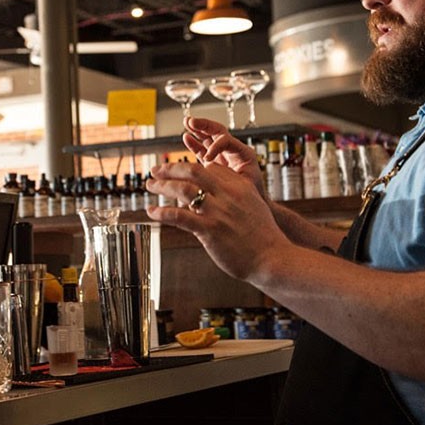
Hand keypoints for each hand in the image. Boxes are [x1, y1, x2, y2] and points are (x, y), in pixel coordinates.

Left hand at [146, 159, 285, 280]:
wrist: (274, 258)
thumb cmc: (264, 236)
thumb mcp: (253, 206)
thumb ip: (235, 196)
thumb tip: (217, 194)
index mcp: (239, 186)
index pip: (209, 167)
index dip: (190, 166)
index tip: (178, 170)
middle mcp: (228, 194)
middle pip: (192, 170)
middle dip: (171, 168)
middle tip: (156, 171)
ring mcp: (218, 212)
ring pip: (183, 189)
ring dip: (163, 185)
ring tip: (150, 186)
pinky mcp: (210, 230)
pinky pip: (180, 216)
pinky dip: (162, 212)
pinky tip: (152, 212)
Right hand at [182, 117, 265, 196]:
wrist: (254, 204)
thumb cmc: (254, 196)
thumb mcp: (245, 185)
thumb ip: (231, 181)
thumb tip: (216, 179)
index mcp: (243, 153)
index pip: (226, 141)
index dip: (214, 147)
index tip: (207, 160)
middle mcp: (233, 151)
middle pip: (218, 131)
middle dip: (204, 125)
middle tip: (191, 121)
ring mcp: (223, 156)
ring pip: (209, 138)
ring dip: (197, 130)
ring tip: (186, 122)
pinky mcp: (214, 164)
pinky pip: (203, 150)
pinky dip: (194, 143)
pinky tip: (186, 137)